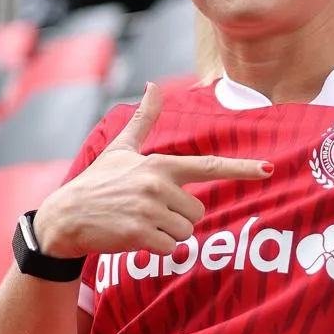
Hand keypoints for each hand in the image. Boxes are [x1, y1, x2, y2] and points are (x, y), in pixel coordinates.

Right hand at [34, 83, 272, 257]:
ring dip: (167, 234)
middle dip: (178, 217)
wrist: (65, 217)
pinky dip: (155, 248)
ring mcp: (149, 210)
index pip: (209, 166)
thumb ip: (143, 119)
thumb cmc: (97, 182)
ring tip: (140, 222)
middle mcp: (158, 184)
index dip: (241, 168)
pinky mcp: (140, 234)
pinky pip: (168, 248)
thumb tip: (153, 85)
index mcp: (160, 164)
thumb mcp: (120, 148)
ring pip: (185, 233)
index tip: (268, 170)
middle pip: (197, 212)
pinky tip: (134, 236)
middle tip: (149, 211)